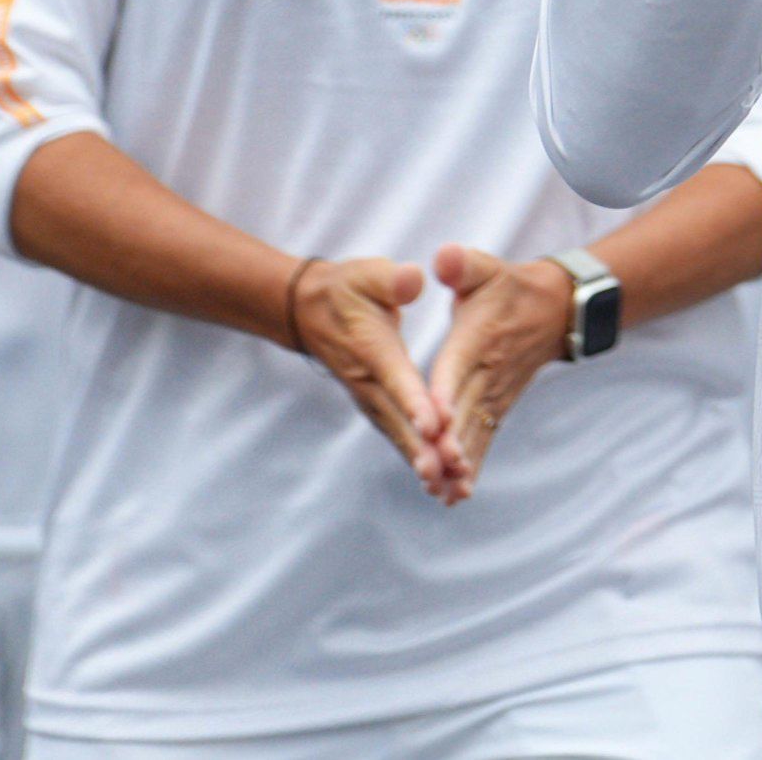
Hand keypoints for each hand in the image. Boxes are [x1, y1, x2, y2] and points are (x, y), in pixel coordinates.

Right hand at [286, 255, 453, 500]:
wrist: (311, 312)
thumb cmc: (349, 289)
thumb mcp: (368, 274)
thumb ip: (392, 280)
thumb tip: (413, 279)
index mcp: (373, 349)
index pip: (396, 378)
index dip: (415, 401)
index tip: (434, 425)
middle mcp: (370, 382)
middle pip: (400, 420)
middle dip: (424, 447)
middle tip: (447, 473)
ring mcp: (371, 400)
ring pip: (400, 435)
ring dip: (423, 461)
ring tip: (450, 487)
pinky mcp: (376, 408)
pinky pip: (399, 437)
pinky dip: (418, 459)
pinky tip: (440, 483)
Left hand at [422, 245, 575, 498]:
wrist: (555, 309)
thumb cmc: (507, 287)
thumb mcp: (484, 267)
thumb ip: (462, 264)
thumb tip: (443, 258)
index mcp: (476, 338)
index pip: (457, 367)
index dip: (445, 393)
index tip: (435, 421)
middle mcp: (487, 372)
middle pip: (465, 410)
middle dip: (449, 442)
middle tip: (433, 471)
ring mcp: (495, 394)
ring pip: (475, 433)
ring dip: (459, 463)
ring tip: (441, 492)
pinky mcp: (499, 408)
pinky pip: (484, 441)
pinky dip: (472, 467)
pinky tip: (455, 495)